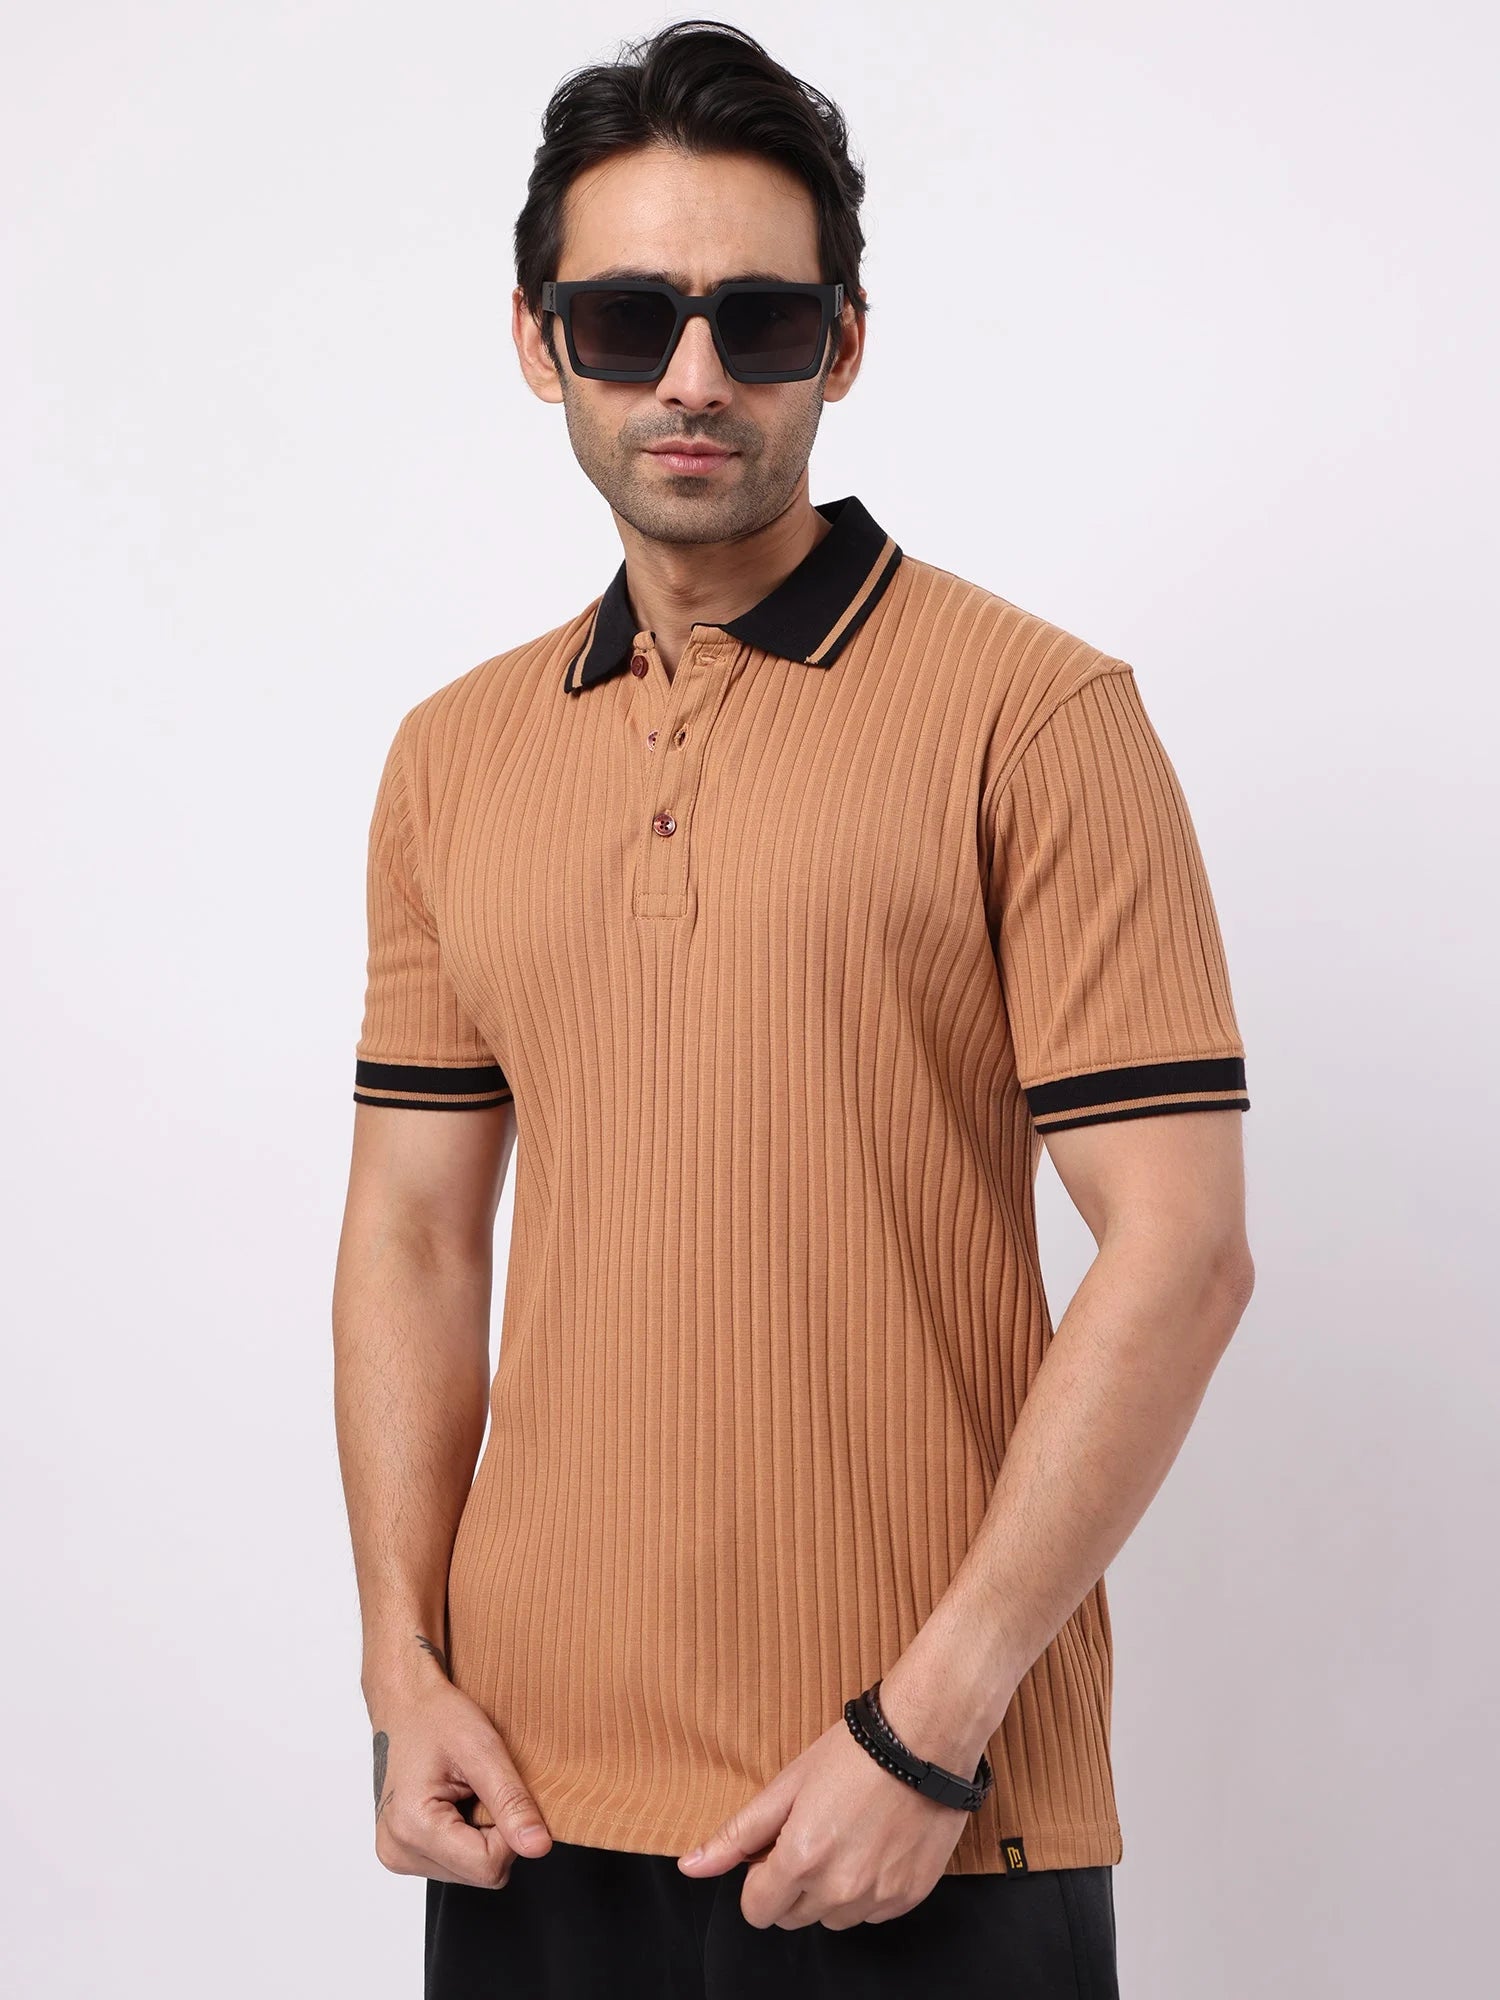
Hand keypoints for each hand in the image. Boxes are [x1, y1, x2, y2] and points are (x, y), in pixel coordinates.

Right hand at [369, 1668, 551, 1888]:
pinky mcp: (401, 1852)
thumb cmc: (436, 1716)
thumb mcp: (483, 1750)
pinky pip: (454, 1862)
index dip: (511, 1833)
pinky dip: (464, 1835)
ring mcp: (396, 1854)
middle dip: (494, 1833)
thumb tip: (538, 1847)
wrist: (405, 1702)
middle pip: (479, 1872)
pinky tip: (452, 1802)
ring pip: (469, 1871)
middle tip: (479, 1787)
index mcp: (412, 1828)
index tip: (502, 1792)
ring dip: (479, 1834)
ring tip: (463, 1791)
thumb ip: (512, 1802)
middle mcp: (397, 1850)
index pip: (487, 1866)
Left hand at [675, 1707, 969, 1929]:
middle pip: (793, 1918)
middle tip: (811, 1835)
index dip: (758, 1881)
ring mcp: (878, 1897)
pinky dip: (867, 1890)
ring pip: (834, 1919)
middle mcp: (839, 1889)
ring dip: (830, 1891)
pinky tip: (874, 1845)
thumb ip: (737, 1835)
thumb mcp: (787, 1786)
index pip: (756, 1911)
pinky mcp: (909, 1896)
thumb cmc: (854, 1753)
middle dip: (792, 1886)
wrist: (924, 1740)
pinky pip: (872, 1913)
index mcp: (801, 1860)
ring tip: (846, 1837)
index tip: (774, 1852)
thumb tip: (690, 1868)